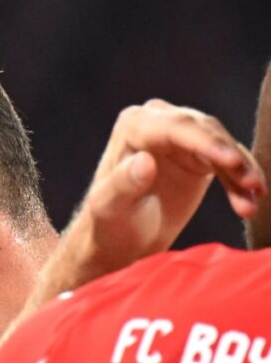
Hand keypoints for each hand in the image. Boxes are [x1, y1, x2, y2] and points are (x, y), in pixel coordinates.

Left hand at [77, 99, 264, 272]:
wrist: (118, 239)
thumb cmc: (106, 222)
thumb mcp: (108, 207)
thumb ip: (123, 184)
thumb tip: (146, 162)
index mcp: (133, 126)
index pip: (175, 127)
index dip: (206, 142)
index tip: (230, 161)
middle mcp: (158, 122)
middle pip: (205, 131)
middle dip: (231, 157)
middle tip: (253, 185)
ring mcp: (181, 138)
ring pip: (222, 147)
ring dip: (242, 172)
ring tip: (255, 198)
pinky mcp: (198, 157)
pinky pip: (228, 165)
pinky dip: (240, 183)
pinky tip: (249, 206)